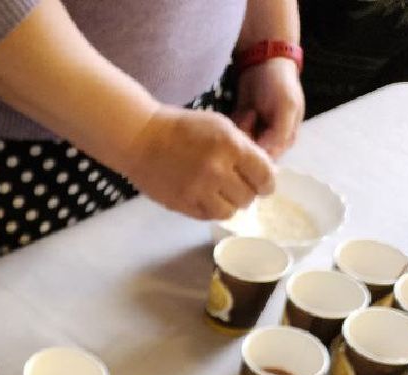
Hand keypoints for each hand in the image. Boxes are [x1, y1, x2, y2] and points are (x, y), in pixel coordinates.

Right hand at [123, 106, 274, 220]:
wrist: (140, 138)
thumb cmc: (181, 127)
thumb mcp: (219, 126)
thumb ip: (242, 149)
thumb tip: (263, 172)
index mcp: (230, 146)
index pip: (265, 176)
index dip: (267, 182)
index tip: (263, 183)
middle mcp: (217, 171)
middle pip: (248, 197)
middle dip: (247, 192)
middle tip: (238, 185)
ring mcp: (198, 190)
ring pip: (230, 211)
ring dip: (229, 203)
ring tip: (220, 193)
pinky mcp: (182, 204)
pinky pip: (208, 216)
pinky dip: (211, 209)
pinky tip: (204, 197)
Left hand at [233, 57, 304, 158]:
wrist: (263, 61)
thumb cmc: (279, 83)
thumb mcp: (286, 108)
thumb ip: (279, 135)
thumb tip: (265, 159)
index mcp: (285, 140)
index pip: (266, 161)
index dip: (256, 148)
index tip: (256, 128)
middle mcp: (270, 141)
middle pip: (250, 155)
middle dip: (247, 137)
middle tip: (250, 115)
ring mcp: (254, 134)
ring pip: (239, 147)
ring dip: (240, 130)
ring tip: (247, 111)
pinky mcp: (241, 127)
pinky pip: (232, 137)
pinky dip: (233, 125)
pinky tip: (242, 110)